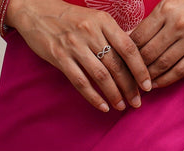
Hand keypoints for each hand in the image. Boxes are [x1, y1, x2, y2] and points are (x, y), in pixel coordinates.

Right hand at [5, 0, 151, 111]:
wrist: (35, 10)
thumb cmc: (69, 18)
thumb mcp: (94, 19)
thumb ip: (112, 36)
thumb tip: (134, 58)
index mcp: (103, 21)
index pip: (129, 48)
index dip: (140, 69)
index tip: (148, 86)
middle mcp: (90, 32)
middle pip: (117, 66)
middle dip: (130, 88)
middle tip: (137, 102)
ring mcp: (74, 46)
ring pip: (101, 76)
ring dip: (114, 95)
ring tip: (122, 106)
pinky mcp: (60, 58)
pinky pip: (81, 82)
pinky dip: (94, 97)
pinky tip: (103, 107)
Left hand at [130, 0, 183, 88]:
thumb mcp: (169, 1)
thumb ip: (152, 19)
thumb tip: (130, 36)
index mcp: (166, 10)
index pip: (140, 36)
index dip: (128, 50)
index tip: (123, 59)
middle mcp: (177, 25)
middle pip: (149, 53)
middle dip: (136, 67)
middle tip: (128, 75)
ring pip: (163, 64)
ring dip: (149, 76)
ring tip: (140, 82)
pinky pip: (180, 71)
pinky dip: (165, 80)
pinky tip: (156, 84)